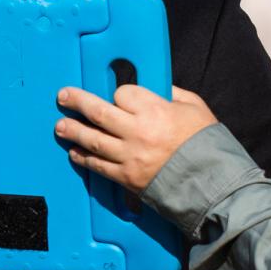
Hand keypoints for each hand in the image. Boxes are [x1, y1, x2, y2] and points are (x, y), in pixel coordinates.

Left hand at [55, 83, 217, 191]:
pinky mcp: (126, 178)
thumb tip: (156, 87)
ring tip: (60, 125)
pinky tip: (75, 152)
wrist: (210, 182)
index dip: (120, 94)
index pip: (123, 93)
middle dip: (77, 102)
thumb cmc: (206, 143)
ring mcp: (129, 156)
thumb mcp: (195, 108)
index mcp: (155, 110)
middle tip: (63, 96)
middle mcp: (137, 131)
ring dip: (73, 131)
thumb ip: (173, 94)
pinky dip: (84, 159)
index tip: (120, 98)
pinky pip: (99, 166)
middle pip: (99, 112)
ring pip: (93, 140)